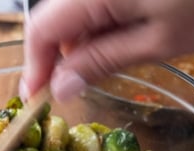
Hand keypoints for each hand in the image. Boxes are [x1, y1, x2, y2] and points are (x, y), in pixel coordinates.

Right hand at [21, 0, 193, 101]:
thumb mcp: (158, 40)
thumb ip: (103, 61)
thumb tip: (61, 86)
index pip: (41, 30)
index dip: (35, 67)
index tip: (37, 98)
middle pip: (56, 22)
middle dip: (60, 59)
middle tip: (75, 91)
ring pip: (76, 14)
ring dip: (84, 45)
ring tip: (106, 69)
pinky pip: (98, 4)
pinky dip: (103, 28)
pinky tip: (124, 42)